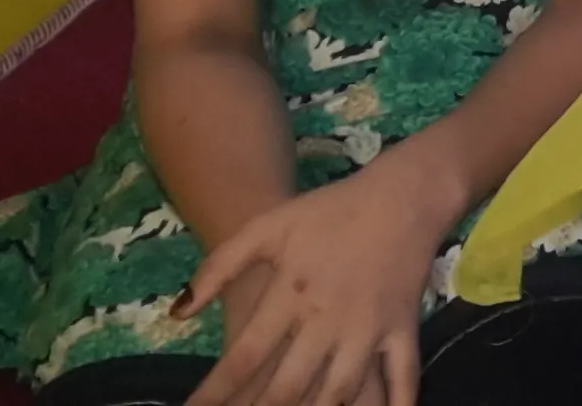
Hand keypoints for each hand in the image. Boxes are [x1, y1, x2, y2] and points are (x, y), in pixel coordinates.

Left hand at [182, 152, 458, 405]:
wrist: (404, 195)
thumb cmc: (331, 212)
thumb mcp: (268, 227)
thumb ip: (219, 266)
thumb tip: (177, 313)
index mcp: (290, 294)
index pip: (243, 358)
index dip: (214, 393)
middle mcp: (327, 320)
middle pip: (287, 387)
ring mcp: (369, 328)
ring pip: (338, 392)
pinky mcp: (404, 329)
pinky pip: (402, 378)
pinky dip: (397, 403)